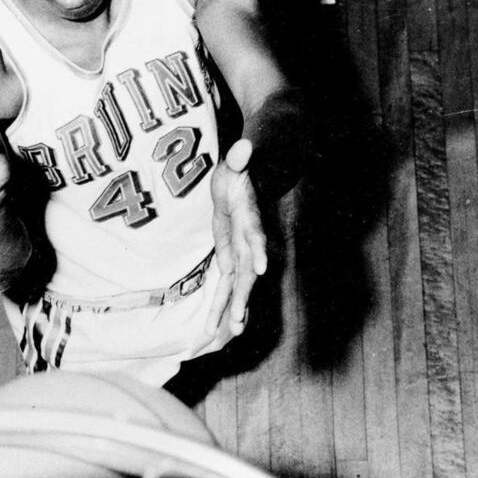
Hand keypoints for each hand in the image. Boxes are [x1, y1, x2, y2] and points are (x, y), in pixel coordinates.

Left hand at [206, 139, 266, 338]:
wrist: (244, 184)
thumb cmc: (239, 172)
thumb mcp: (236, 163)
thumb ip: (241, 158)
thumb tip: (245, 144)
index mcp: (250, 220)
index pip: (255, 235)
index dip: (258, 250)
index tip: (261, 268)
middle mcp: (248, 242)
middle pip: (247, 271)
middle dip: (243, 297)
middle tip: (238, 322)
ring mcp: (240, 253)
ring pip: (237, 285)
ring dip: (232, 308)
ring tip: (228, 333)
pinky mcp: (230, 258)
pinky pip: (227, 284)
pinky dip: (223, 303)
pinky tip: (217, 325)